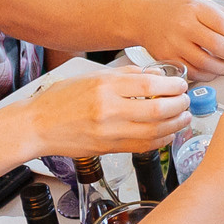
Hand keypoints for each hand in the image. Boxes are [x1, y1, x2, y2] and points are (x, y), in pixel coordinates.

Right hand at [26, 67, 189, 158]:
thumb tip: (155, 76)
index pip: (150, 85)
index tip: (181, 86)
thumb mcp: (92, 77)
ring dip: (175, 125)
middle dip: (179, 106)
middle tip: (186, 101)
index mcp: (105, 87)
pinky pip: (142, 146)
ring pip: (154, 131)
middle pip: (158, 110)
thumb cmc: (60, 100)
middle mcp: (108, 109)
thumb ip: (125, 75)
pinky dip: (160, 141)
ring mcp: (109, 132)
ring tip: (183, 118)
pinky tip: (167, 134)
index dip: (173, 86)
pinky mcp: (108, 148)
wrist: (37, 126)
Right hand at [136, 0, 223, 77]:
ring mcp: (174, 44)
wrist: (144, 17)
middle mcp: (184, 26)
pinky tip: (216, 72)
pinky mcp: (168, 59)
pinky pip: (193, 72)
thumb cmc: (174, 10)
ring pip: (206, 63)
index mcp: (196, 9)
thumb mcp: (202, 4)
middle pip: (218, 46)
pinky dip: (208, 75)